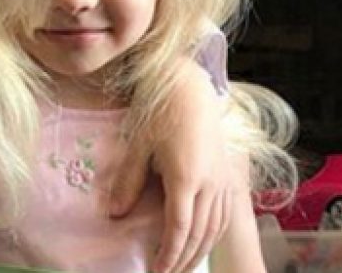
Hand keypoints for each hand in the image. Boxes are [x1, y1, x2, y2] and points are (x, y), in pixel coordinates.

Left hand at [108, 60, 239, 272]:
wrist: (190, 87)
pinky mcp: (227, 174)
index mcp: (186, 177)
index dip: (168, 253)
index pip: (179, 227)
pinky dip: (214, 234)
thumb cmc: (160, 111)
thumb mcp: (138, 145)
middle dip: (183, 259)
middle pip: (199, 233)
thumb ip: (128, 181)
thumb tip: (115, 214)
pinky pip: (225, 213)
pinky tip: (204, 242)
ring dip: (200, 251)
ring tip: (184, 266)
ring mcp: (222, 179)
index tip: (156, 271)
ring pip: (216, 226)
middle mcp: (210, 183)